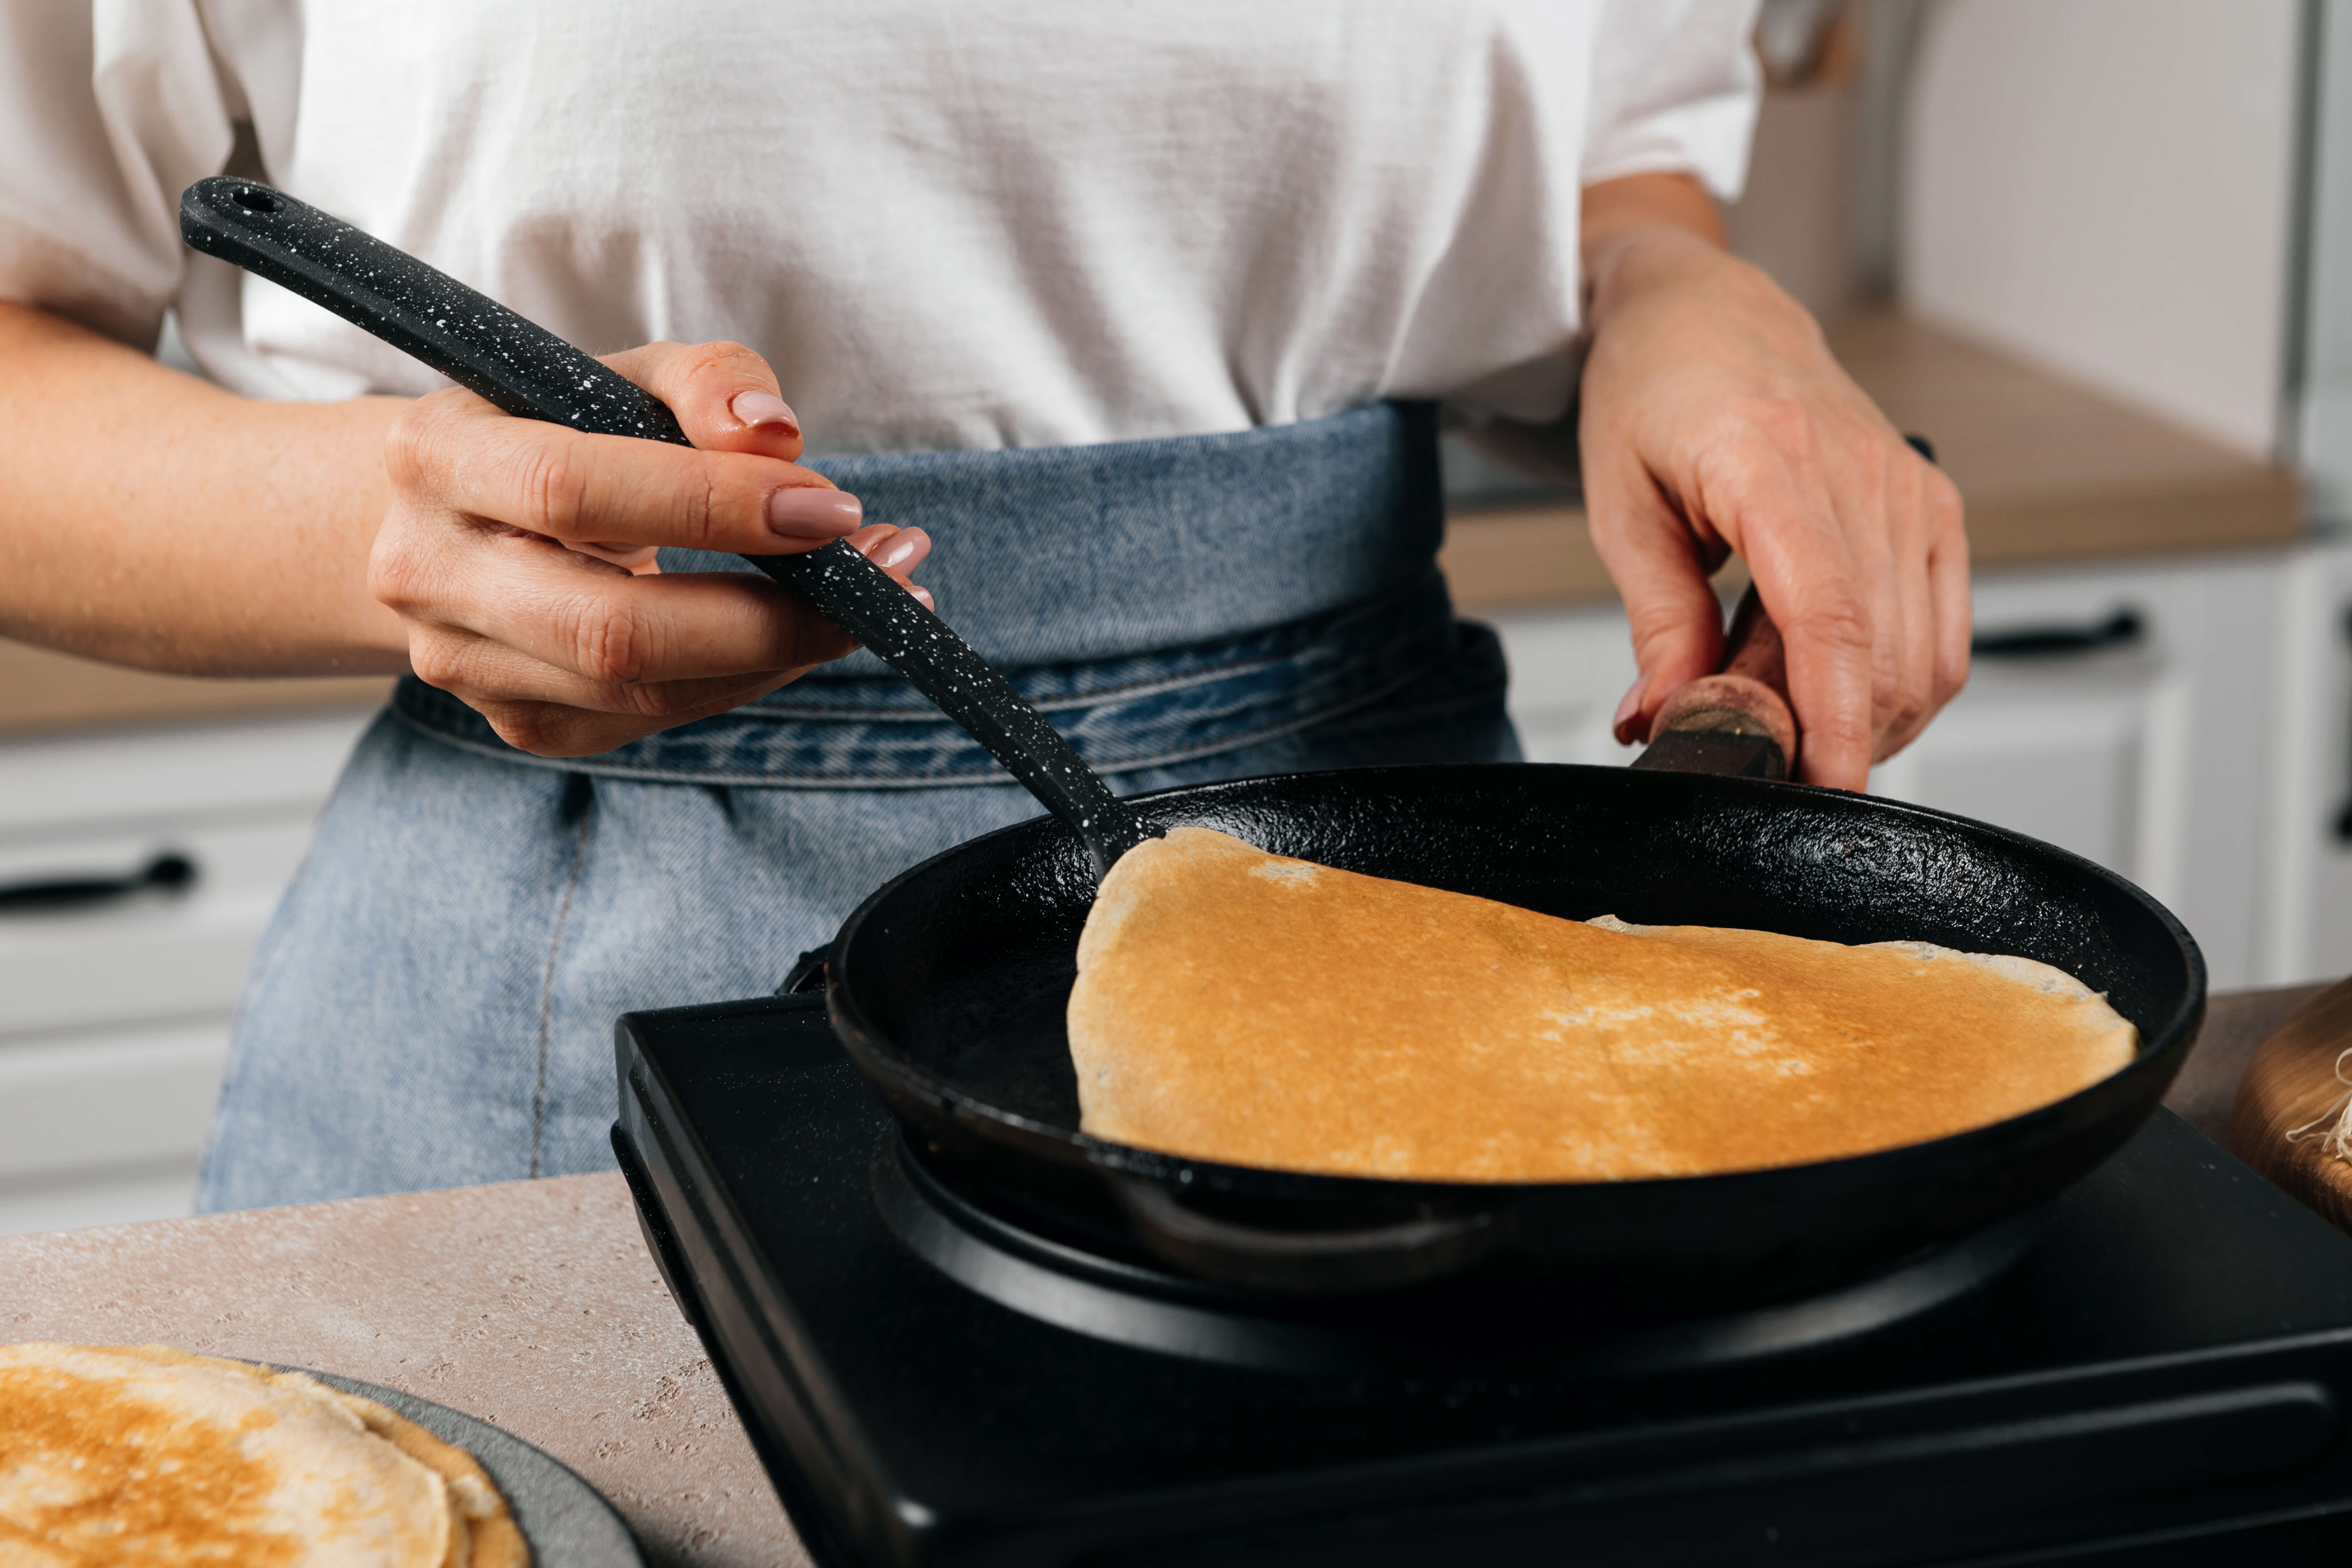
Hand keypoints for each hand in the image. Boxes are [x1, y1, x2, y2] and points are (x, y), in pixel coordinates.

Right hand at [370, 340, 931, 756]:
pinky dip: (747, 680)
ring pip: (643, 689)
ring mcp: (466, 664)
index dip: (711, 505)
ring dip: (779, 653)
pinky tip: (803, 637)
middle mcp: (430, 573)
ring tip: (871, 602)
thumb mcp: (624, 374)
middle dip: (767, 614)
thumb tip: (776, 436)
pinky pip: (651, 719)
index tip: (830, 507)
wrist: (455, 515)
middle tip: (878, 577)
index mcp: (438, 459)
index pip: (574, 490)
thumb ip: (707, 381)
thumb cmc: (556, 429)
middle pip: (613, 627)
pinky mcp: (520, 720)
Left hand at [1576, 178, 1968, 789]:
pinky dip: (1898, 686)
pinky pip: (1943, 635)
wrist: (1706, 314)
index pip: (1828, 615)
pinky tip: (1835, 689)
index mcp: (1771, 461)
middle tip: (1744, 740)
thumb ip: (1657, 618)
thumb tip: (1668, 717)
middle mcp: (1861, 473)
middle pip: (1877, 651)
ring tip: (1774, 701)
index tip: (1826, 787)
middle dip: (1822, 728)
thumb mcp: (1621, 506)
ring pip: (1920, 657)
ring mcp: (1910, 491)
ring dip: (1857, 714)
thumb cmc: (1654, 392)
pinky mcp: (1934, 510)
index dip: (1835, 717)